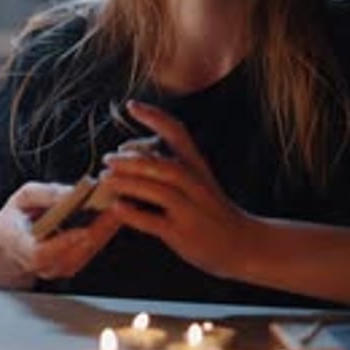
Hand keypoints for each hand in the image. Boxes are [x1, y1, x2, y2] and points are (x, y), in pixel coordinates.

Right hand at [0, 180, 119, 289]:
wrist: (6, 250)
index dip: (63, 243)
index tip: (83, 230)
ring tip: (122, 207)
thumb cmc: (14, 219)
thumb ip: (44, 195)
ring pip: (84, 255)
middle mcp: (38, 265)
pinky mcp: (68, 269)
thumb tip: (71, 192)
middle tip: (116, 208)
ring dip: (105, 232)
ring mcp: (54, 270)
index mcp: (18, 245)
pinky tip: (115, 216)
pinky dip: (103, 234)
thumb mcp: (21, 199)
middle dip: (96, 231)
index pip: (40, 253)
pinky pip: (88, 253)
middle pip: (70, 255)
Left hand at [101, 100, 251, 279]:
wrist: (243, 244)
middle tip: (107, 158)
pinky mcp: (184, 233)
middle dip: (132, 159)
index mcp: (198, 166)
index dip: (154, 117)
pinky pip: (155, 222)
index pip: (177, 133)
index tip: (131, 105)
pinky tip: (118, 208)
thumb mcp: (197, 181)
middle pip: (163, 164)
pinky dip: (134, 214)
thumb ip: (169, 167)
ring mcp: (191, 209)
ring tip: (106, 179)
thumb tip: (129, 156)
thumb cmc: (212, 210)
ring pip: (158, 191)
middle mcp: (196, 184)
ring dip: (129, 183)